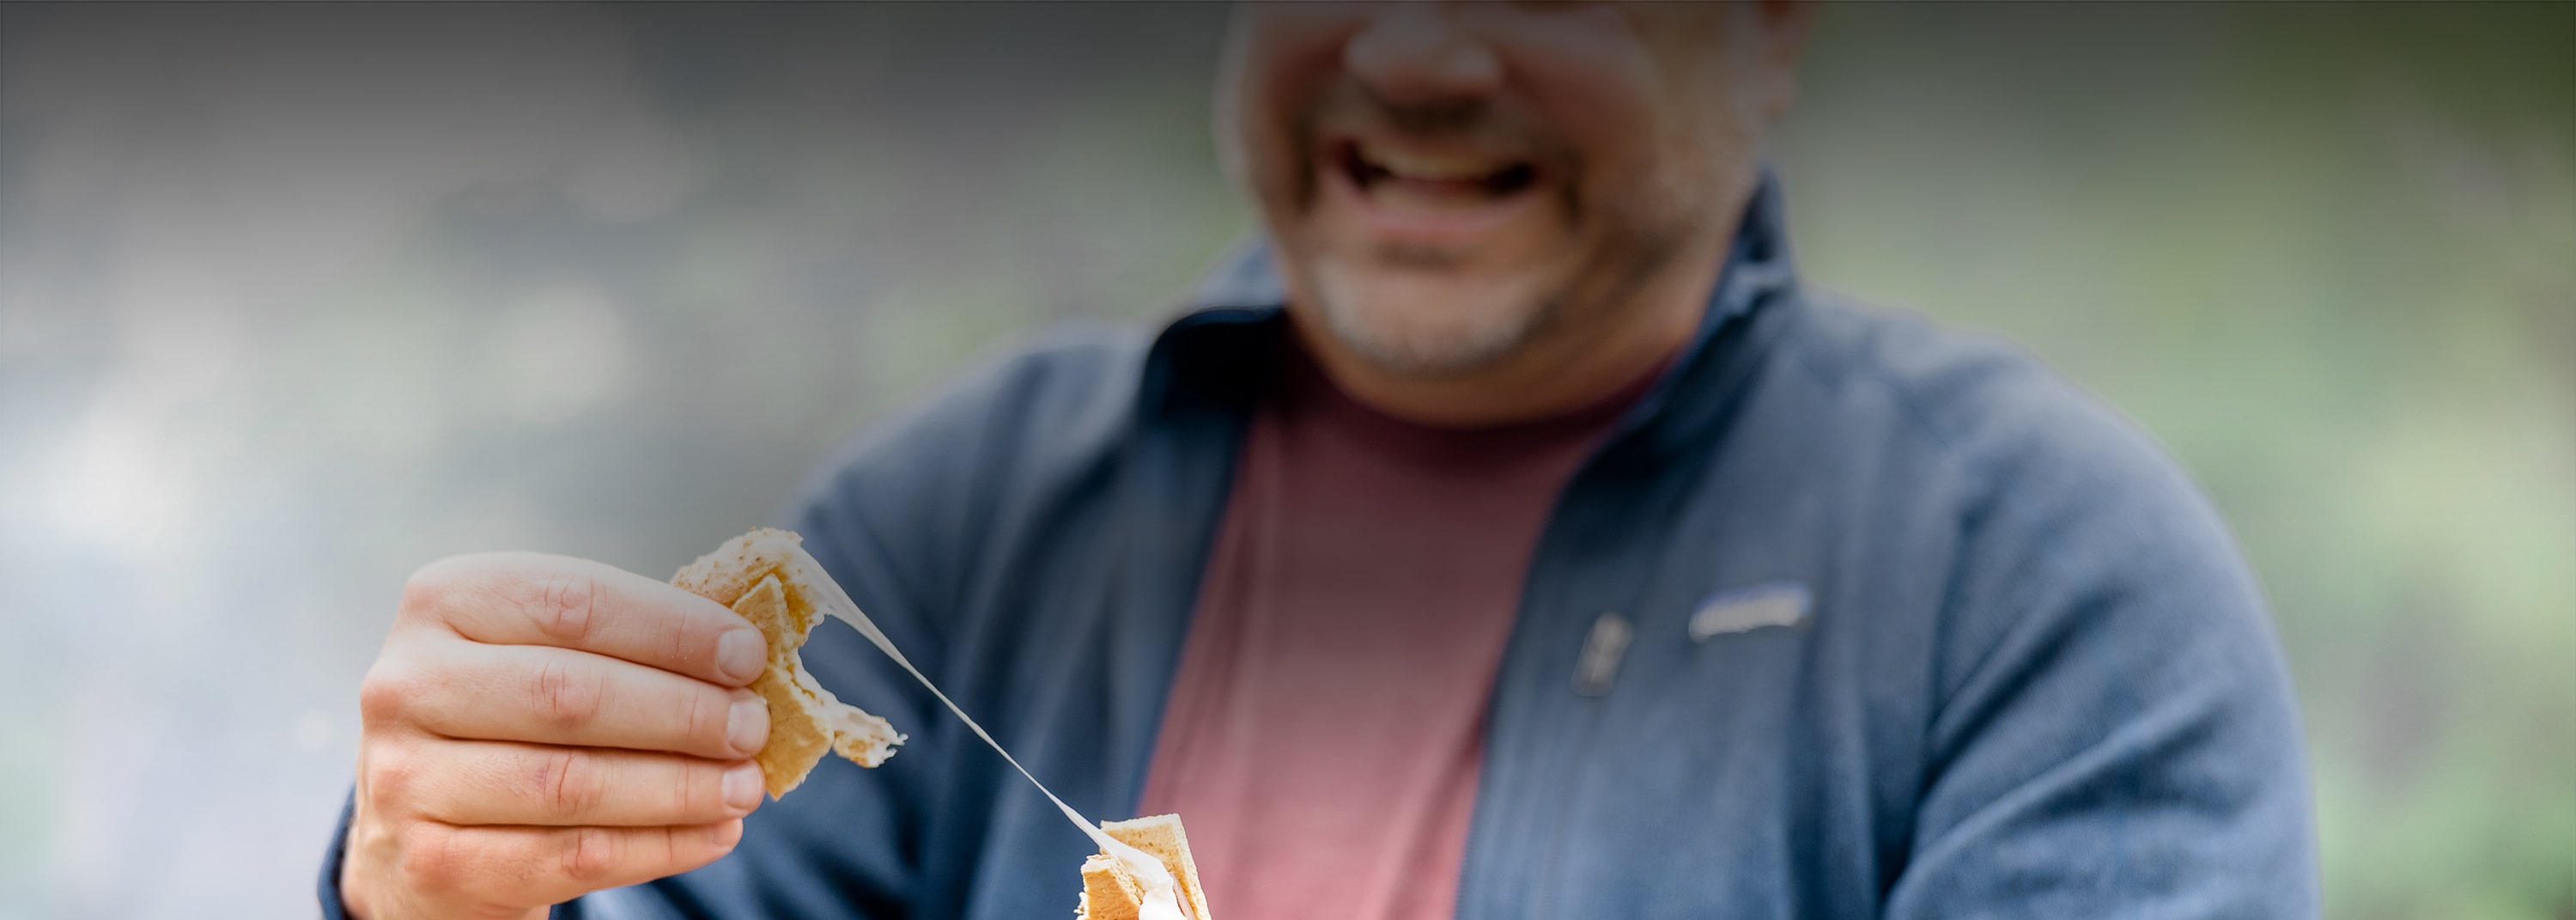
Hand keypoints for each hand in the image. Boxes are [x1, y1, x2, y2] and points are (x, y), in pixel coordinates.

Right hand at [340, 553, 772, 919]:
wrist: (418, 827)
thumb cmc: (511, 719)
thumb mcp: (544, 655)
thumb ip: (628, 644)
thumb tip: (749, 652)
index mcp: (444, 602)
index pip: (573, 603)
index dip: (673, 629)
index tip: (748, 655)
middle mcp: (407, 683)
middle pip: (570, 694)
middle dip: (683, 712)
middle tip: (753, 729)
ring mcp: (407, 778)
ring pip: (569, 783)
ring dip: (678, 787)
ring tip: (745, 786)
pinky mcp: (431, 863)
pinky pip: (567, 857)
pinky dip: (657, 847)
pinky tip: (713, 833)